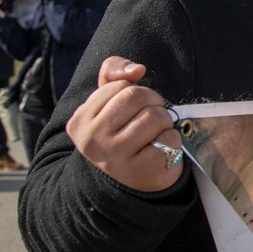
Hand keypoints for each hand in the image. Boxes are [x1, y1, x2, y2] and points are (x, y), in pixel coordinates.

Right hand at [67, 56, 182, 191]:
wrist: (128, 182)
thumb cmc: (121, 133)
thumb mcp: (108, 101)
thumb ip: (114, 72)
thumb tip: (137, 69)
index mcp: (80, 120)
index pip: (121, 86)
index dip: (137, 93)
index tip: (133, 110)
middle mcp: (92, 140)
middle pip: (139, 97)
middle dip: (154, 104)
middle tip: (151, 120)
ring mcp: (114, 157)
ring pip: (156, 117)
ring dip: (165, 122)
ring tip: (155, 134)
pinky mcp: (138, 171)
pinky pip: (169, 139)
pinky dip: (172, 141)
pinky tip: (161, 150)